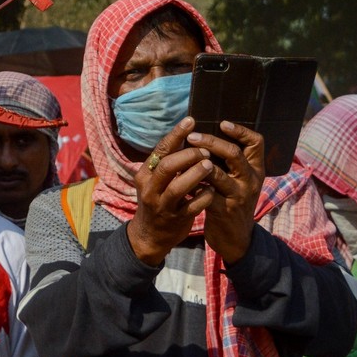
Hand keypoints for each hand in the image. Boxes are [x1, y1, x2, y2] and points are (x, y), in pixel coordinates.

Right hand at [127, 117, 214, 265]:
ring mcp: (163, 205)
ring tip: (211, 165)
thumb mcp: (156, 180)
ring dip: (196, 174)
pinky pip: (192, 206)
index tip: (191, 120)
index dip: (176, 135)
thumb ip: (168, 161)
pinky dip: (203, 196)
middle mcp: (151, 189)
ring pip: (178, 187)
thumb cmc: (158, 200)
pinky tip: (212, 189)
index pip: (160, 150)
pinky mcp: (176, 219)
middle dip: (188, 155)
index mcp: (145, 175)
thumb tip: (185, 133)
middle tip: (205, 149)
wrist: (150, 235)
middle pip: (167, 167)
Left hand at [186, 120, 262, 263]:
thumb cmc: (233, 202)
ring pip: (217, 173)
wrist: (236, 239)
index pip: (256, 143)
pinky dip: (192, 185)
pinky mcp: (224, 211)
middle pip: (234, 154)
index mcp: (256, 170)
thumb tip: (208, 136)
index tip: (222, 123)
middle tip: (192, 137)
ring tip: (182, 155)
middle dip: (211, 142)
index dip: (241, 131)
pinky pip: (205, 194)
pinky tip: (180, 179)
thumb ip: (229, 163)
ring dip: (197, 163)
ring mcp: (238, 196)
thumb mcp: (238, 181)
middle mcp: (250, 181)